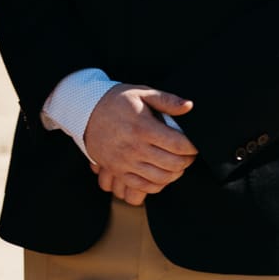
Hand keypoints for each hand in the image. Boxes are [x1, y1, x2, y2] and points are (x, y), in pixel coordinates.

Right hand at [83, 86, 197, 205]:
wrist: (84, 112)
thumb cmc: (116, 101)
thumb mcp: (141, 93)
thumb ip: (167, 100)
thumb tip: (189, 106)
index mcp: (143, 127)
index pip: (179, 145)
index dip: (193, 147)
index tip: (194, 144)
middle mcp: (134, 147)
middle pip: (174, 163)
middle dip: (187, 160)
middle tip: (188, 154)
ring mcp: (124, 162)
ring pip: (161, 178)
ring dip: (175, 173)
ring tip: (177, 164)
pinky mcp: (117, 170)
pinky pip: (143, 186)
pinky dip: (158, 184)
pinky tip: (161, 174)